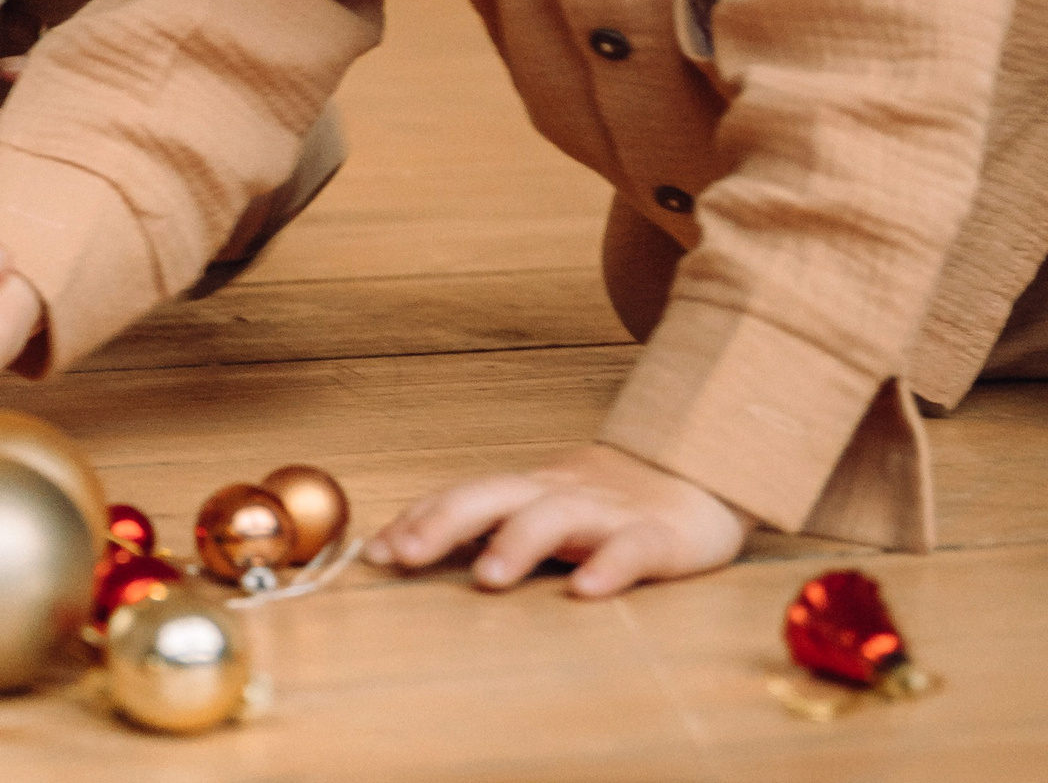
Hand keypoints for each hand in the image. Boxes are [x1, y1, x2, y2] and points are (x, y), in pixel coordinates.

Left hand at [365, 443, 753, 597]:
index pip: (460, 496)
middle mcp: (556, 494)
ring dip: (517, 543)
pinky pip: (633, 549)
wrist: (693, 478)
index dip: (417, 520)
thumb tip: (389, 547)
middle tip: (407, 555)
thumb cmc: (596, 506)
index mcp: (522, 491)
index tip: (376, 553)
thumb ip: (472, 526)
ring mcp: (607, 513)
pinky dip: (609, 567)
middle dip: (445, 521)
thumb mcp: (532, 511)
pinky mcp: (659, 537)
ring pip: (556, 516)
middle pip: (493, 495)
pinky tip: (585, 592)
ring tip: (488, 577)